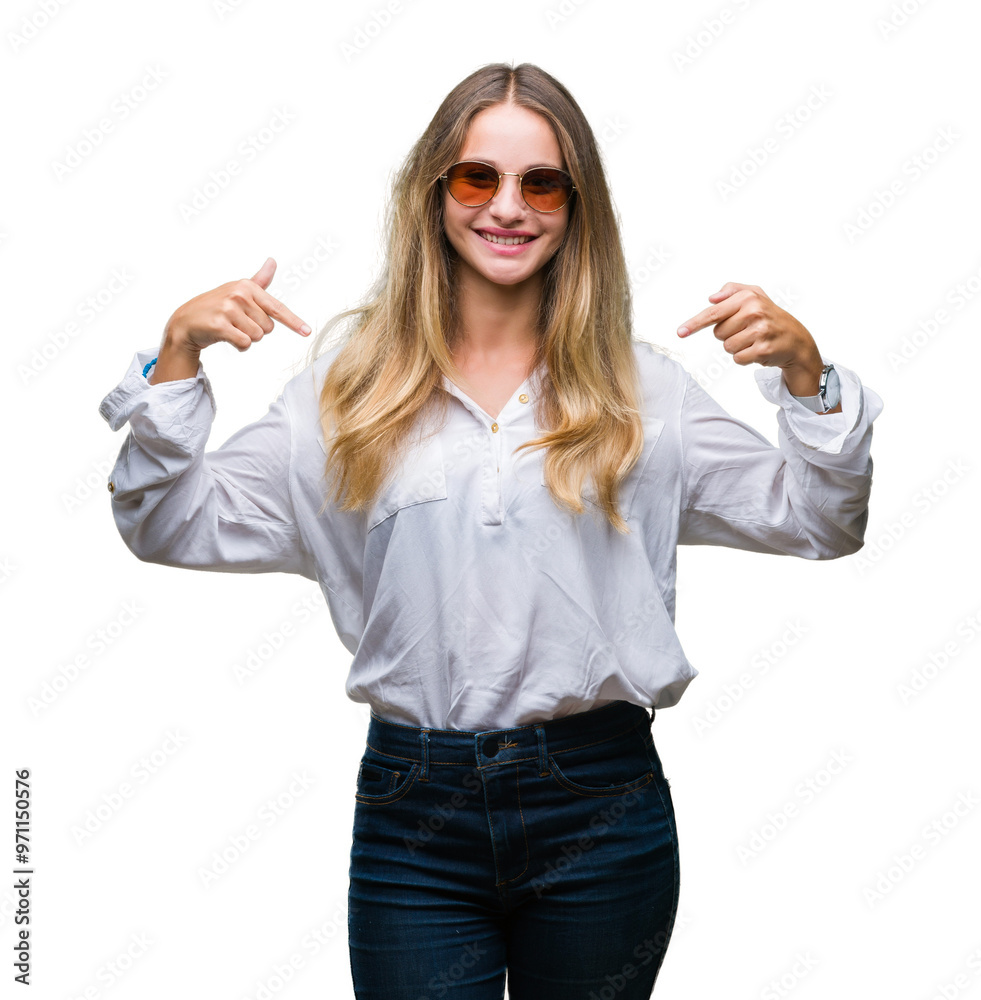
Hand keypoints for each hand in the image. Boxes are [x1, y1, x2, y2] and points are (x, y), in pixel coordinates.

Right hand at [163, 257, 311, 353]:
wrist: (186, 320)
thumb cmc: (217, 306)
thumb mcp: (238, 290)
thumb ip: (259, 280)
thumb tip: (273, 261)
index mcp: (247, 286)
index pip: (277, 308)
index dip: (294, 322)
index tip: (307, 332)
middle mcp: (239, 295)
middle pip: (268, 328)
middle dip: (255, 330)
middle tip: (237, 323)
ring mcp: (228, 309)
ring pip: (257, 337)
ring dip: (246, 338)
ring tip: (231, 329)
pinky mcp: (220, 325)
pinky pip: (244, 344)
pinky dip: (239, 346)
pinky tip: (227, 337)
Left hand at [676, 282, 828, 398]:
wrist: (797, 340)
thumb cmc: (770, 316)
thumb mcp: (755, 295)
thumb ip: (732, 290)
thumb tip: (712, 298)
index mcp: (748, 297)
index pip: (713, 312)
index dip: (694, 324)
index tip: (680, 333)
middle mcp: (754, 312)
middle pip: (718, 333)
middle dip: (728, 334)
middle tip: (747, 330)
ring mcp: (760, 331)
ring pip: (727, 347)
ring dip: (737, 347)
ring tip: (754, 340)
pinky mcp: (762, 349)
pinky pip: (737, 358)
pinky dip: (745, 357)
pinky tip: (758, 349)